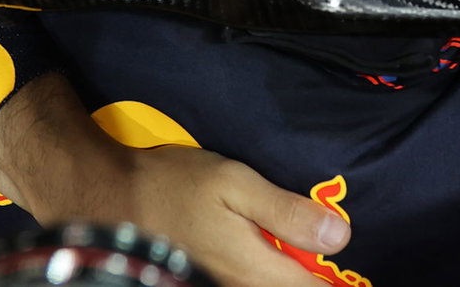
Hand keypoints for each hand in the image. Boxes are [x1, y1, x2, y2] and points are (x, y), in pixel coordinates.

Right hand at [43, 144, 351, 286]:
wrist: (107, 199)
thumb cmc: (174, 186)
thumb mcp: (235, 183)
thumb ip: (287, 213)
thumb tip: (342, 236)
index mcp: (256, 270)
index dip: (337, 280)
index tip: (352, 266)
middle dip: (311, 276)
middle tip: (320, 248)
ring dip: (286, 272)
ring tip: (296, 250)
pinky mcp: (202, 284)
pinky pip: (246, 285)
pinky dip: (263, 273)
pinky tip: (266, 251)